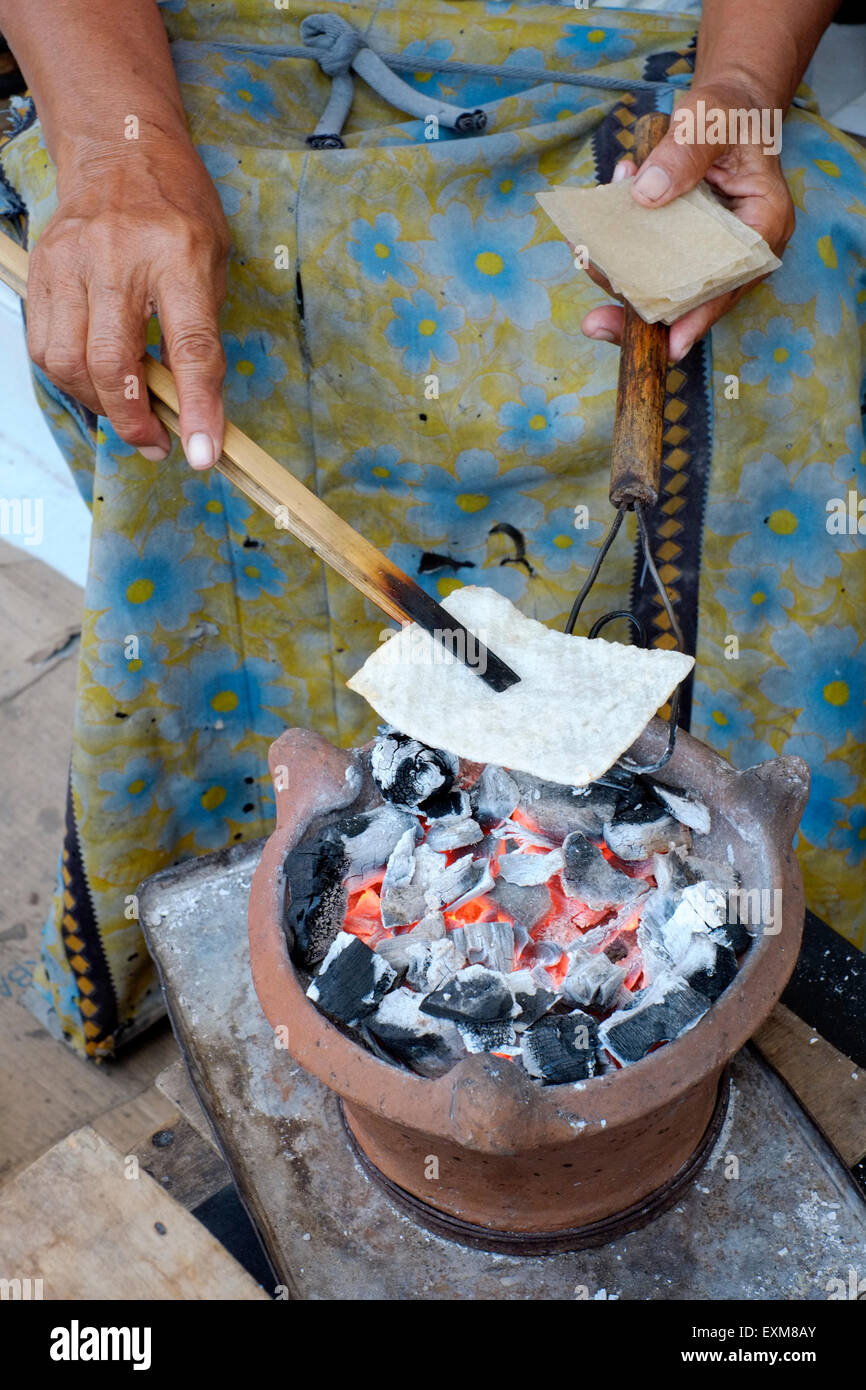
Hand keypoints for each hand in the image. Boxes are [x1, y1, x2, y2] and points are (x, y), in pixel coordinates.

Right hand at [27, 128, 230, 467]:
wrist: (121, 149)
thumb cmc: (177, 212)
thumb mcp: (212, 263)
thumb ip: (200, 332)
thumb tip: (187, 405)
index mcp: (179, 256)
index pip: (190, 346)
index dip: (196, 407)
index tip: (200, 454)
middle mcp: (119, 258)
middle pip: (113, 363)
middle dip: (134, 420)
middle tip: (156, 443)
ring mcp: (71, 263)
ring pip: (68, 362)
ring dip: (98, 404)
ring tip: (126, 411)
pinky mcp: (42, 271)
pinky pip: (44, 346)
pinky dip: (70, 379)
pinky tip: (95, 380)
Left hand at [581, 82, 794, 361]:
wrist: (722, 106)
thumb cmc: (727, 110)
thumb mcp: (710, 117)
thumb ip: (683, 150)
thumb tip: (646, 193)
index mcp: (762, 225)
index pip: (730, 281)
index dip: (698, 316)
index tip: (669, 346)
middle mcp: (737, 249)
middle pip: (690, 296)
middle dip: (641, 311)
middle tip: (596, 324)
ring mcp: (706, 252)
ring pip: (663, 283)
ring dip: (621, 274)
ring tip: (586, 252)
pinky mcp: (680, 247)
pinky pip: (648, 262)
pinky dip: (619, 252)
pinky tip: (591, 234)